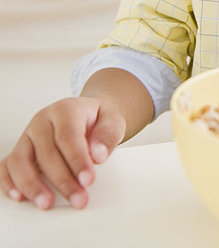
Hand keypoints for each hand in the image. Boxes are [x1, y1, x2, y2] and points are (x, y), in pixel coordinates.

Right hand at [0, 97, 125, 208]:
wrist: (88, 115)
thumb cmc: (98, 120)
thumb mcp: (113, 120)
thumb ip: (108, 134)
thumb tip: (98, 154)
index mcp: (66, 109)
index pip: (68, 136)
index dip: (77, 160)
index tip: (88, 180)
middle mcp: (42, 121)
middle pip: (46, 152)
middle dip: (62, 180)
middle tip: (78, 198)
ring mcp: (28, 136)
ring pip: (20, 161)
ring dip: (32, 185)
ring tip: (48, 203)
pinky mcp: (19, 151)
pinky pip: (7, 167)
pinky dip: (9, 183)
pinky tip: (20, 197)